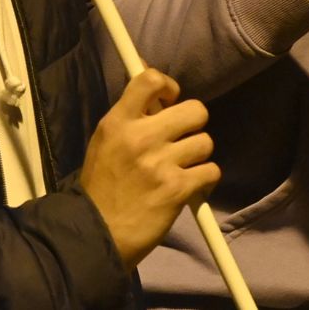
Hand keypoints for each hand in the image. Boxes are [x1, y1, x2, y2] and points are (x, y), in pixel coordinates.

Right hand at [78, 69, 218, 268]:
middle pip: (195, 110)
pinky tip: (188, 186)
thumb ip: (130, 112)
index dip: (168, 86)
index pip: (151, 80)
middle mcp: (142, 138)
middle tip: (181, 138)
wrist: (98, 233)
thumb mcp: (106, 140)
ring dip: (197, 155)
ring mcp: (161, 164)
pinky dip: (204, 179)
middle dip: (193, 123)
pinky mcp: (178, 189)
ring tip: (181, 167)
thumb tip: (151, 76)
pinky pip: (211, 171)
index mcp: (119, 122)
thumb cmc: (102, 185)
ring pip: (205, 142)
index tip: (169, 100)